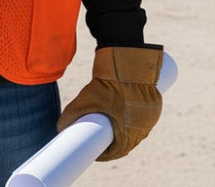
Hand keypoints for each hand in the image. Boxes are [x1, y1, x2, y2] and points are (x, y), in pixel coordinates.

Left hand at [57, 45, 162, 160]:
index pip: (116, 152)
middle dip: (112, 140)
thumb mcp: (86, 99)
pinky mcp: (154, 105)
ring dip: (123, 129)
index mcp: (130, 135)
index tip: (93, 149)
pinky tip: (123, 113)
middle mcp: (143, 129)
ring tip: (110, 123)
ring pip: (135, 129)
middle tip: (98, 134)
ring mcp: (150, 118)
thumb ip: (71, 114)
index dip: (103, 152)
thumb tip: (59, 126)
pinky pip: (143, 117)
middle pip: (126, 142)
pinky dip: (133, 118)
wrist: (129, 62)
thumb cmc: (108, 84)